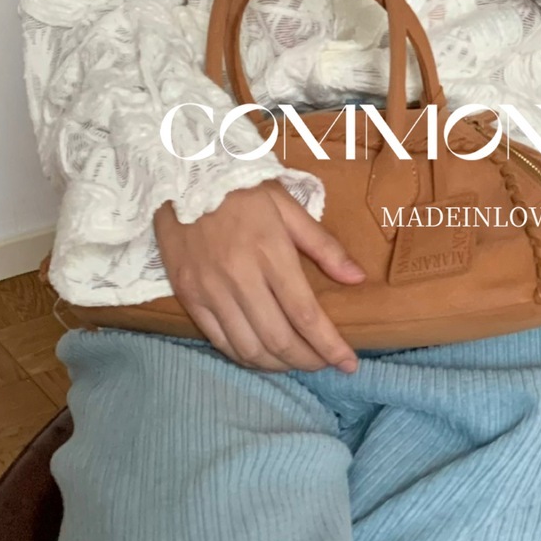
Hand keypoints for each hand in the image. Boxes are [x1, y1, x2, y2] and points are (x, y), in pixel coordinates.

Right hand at [153, 178, 364, 373]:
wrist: (183, 175)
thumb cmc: (243, 188)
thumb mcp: (288, 206)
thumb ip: (323, 245)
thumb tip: (357, 278)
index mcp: (271, 252)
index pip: (306, 314)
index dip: (330, 345)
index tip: (349, 363)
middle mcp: (240, 277)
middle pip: (279, 338)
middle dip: (308, 360)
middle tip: (324, 363)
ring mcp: (210, 290)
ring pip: (248, 348)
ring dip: (277, 365)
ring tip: (295, 361)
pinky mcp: (189, 296)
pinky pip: (219, 340)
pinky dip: (244, 356)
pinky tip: (261, 355)